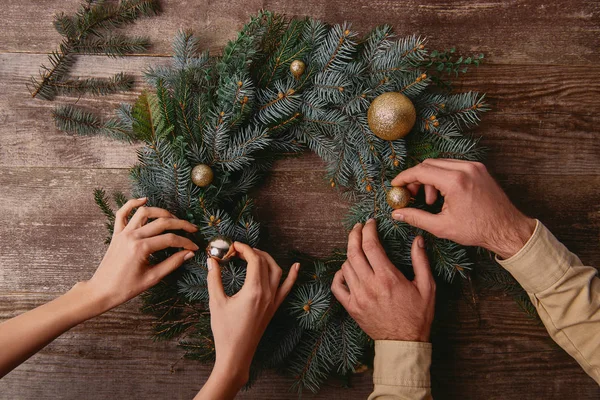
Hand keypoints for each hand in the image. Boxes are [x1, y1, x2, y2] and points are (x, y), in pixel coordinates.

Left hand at [86, 197, 198, 312]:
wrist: (101, 291)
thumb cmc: (126, 288)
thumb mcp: (152, 278)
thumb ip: (172, 263)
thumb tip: (189, 253)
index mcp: (141, 248)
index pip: (170, 240)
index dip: (185, 242)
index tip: (194, 246)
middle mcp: (132, 236)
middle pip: (161, 223)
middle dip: (180, 224)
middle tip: (192, 229)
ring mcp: (123, 233)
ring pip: (144, 212)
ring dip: (161, 212)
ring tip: (173, 217)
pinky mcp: (117, 233)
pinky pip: (122, 213)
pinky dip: (132, 203)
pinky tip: (144, 199)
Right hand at [202, 244, 298, 390]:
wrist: (236, 354)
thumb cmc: (225, 331)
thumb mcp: (216, 302)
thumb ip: (214, 279)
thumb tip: (212, 260)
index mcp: (254, 290)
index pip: (254, 260)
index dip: (244, 249)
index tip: (233, 246)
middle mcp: (268, 293)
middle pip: (265, 262)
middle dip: (252, 252)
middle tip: (237, 251)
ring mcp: (273, 300)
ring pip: (277, 271)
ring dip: (267, 259)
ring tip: (254, 254)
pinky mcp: (274, 307)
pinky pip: (287, 288)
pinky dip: (292, 276)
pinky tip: (296, 266)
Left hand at [331, 220, 434, 341]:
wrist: (404, 343)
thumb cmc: (418, 316)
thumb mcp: (427, 287)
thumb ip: (421, 261)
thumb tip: (418, 239)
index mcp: (388, 278)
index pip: (371, 245)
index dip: (368, 229)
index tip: (370, 222)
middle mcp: (370, 285)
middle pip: (354, 251)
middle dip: (354, 234)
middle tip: (358, 227)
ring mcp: (358, 296)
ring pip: (345, 266)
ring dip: (350, 254)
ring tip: (358, 249)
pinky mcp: (351, 307)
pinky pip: (337, 286)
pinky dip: (339, 275)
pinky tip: (347, 271)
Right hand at [391, 159, 535, 258]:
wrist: (506, 229)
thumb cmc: (476, 230)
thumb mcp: (441, 226)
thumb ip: (416, 217)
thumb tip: (397, 213)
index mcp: (455, 181)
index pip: (421, 171)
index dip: (404, 178)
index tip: (395, 185)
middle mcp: (465, 168)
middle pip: (429, 164)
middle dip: (416, 178)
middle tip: (411, 195)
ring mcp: (474, 166)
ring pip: (441, 164)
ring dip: (430, 178)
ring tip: (431, 201)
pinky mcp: (479, 169)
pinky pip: (453, 166)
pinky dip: (443, 177)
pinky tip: (444, 195)